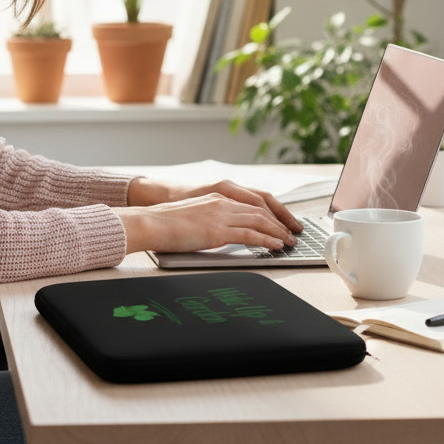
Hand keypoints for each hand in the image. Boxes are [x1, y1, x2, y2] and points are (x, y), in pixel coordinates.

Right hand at [117, 178, 303, 253]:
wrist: (150, 223)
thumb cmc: (165, 223)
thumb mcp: (194, 216)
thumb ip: (211, 220)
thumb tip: (222, 233)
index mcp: (217, 198)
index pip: (253, 202)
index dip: (272, 213)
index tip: (282, 222)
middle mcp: (222, 203)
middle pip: (261, 210)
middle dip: (280, 222)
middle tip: (293, 233)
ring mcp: (221, 215)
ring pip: (260, 221)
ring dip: (278, 232)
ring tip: (289, 242)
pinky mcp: (218, 230)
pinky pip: (250, 235)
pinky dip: (267, 240)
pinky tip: (276, 246)